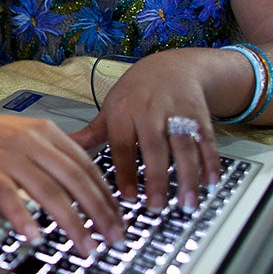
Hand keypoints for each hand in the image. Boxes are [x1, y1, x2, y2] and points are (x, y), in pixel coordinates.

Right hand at [0, 110, 120, 252]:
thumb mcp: (31, 133)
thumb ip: (59, 151)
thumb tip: (90, 169)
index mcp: (49, 134)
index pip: (86, 167)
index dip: (106, 195)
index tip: (119, 219)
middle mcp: (33, 143)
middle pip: (74, 180)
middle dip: (98, 212)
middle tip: (113, 237)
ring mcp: (9, 157)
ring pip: (48, 191)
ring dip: (71, 222)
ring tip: (84, 245)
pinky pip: (8, 196)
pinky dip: (22, 216)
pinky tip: (33, 235)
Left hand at [71, 51, 220, 211]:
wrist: (171, 66)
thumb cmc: (135, 93)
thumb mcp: (110, 109)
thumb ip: (90, 134)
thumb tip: (62, 148)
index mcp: (124, 112)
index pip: (122, 144)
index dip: (125, 171)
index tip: (127, 197)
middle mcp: (151, 111)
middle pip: (155, 147)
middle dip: (156, 179)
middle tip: (156, 206)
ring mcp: (178, 113)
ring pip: (184, 146)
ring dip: (187, 176)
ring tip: (186, 203)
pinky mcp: (200, 116)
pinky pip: (207, 141)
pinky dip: (210, 163)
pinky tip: (210, 183)